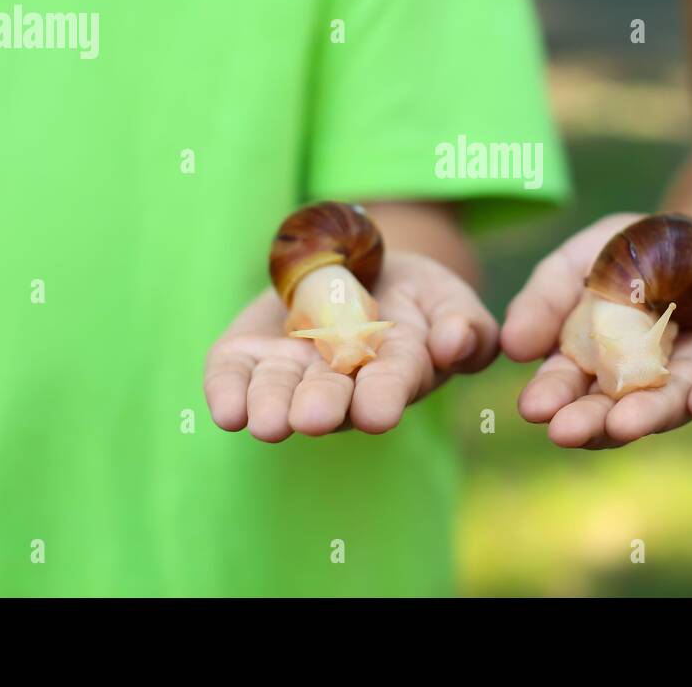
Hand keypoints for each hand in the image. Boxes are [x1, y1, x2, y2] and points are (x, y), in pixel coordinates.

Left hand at [204, 251, 497, 440]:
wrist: (359, 268)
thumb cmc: (416, 298)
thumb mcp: (450, 298)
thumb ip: (465, 324)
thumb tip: (454, 343)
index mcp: (396, 370)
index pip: (389, 385)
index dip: (382, 397)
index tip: (377, 413)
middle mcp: (340, 382)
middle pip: (329, 396)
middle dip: (320, 406)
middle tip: (311, 418)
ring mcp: (292, 371)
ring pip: (278, 392)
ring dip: (271, 406)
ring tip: (266, 423)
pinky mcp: (248, 356)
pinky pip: (233, 376)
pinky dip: (227, 391)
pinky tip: (227, 410)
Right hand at [502, 213, 691, 448]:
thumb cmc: (632, 251)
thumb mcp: (578, 260)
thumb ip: (544, 297)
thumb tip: (511, 346)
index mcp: (598, 362)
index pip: (572, 385)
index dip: (554, 396)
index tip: (533, 407)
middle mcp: (646, 379)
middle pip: (617, 408)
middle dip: (592, 421)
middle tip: (565, 432)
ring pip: (672, 400)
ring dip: (648, 415)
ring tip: (625, 424)